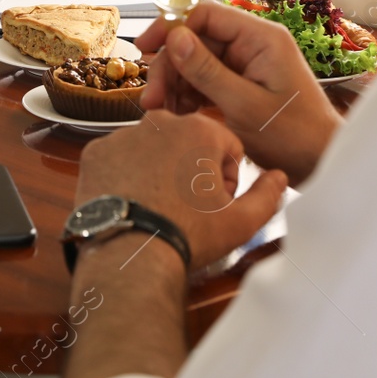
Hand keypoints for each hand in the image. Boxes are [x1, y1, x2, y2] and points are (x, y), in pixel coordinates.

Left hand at [76, 110, 287, 268]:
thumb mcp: (242, 222)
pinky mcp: (95, 152)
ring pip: (153, 148)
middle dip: (193, 169)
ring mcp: (123, 135)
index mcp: (200, 130)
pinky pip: (119, 158)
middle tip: (189, 207)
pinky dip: (127, 175)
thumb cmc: (188, 235)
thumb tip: (280, 177)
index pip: (226, 145)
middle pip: (189, 142)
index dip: (228, 177)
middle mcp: (160, 122)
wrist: (129, 255)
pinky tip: (133, 201)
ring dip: (160, 169)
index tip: (217, 202)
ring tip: (159, 206)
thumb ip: (269, 195)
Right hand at [135, 1, 341, 184]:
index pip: (206, 14)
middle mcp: (253, 45)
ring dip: (175, 85)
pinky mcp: (241, 85)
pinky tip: (177, 116)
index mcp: (261, 38)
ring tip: (162, 113)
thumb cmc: (294, 136)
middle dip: (171, 67)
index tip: (146, 48)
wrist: (319, 163)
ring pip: (196, 63)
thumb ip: (207, 71)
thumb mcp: (245, 105)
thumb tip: (175, 39)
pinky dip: (187, 97)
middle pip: (196, 40)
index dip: (172, 27)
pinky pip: (205, 81)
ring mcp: (247, 65)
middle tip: (152, 99)